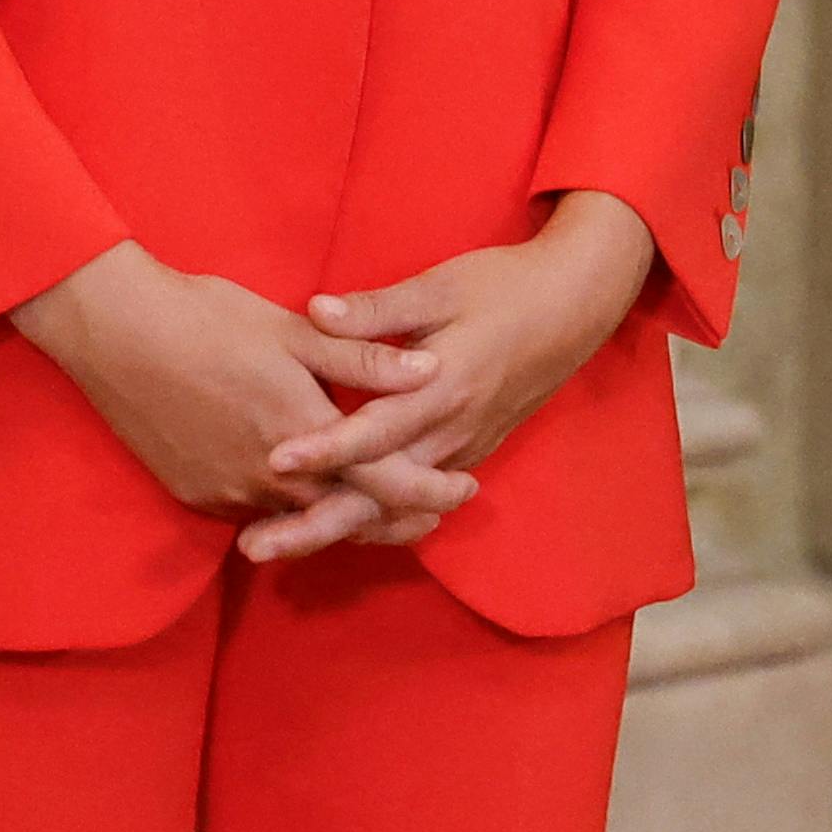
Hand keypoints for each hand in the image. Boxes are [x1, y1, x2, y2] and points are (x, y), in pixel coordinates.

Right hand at [11, 244, 438, 531]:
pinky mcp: (193, 493)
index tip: (464, 490)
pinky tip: (312, 492)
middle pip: (344, 514)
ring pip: (298, 519)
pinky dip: (293, 509)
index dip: (427, 491)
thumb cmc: (210, 320)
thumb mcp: (295, 332)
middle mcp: (264, 477)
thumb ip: (364, 359)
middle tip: (434, 511)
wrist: (115, 333)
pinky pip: (257, 513)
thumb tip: (431, 369)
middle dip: (392, 516)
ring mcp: (224, 491)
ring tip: (383, 505)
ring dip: (341, 515)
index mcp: (300, 433)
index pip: (381, 482)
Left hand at [254, 192, 662, 559]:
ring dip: (336, 528)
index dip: (325, 449)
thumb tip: (315, 310)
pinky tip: (330, 523)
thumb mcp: (442, 287)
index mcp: (445, 387)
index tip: (274, 461)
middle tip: (253, 545)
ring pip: (395, 506)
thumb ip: (377, 310)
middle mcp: (453, 432)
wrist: (578, 302)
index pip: (377, 431)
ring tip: (274, 544)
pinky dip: (372, 517)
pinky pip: (415, 498)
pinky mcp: (469, 453)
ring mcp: (463, 449)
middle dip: (315, 524)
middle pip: (379, 494)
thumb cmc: (506, 286)